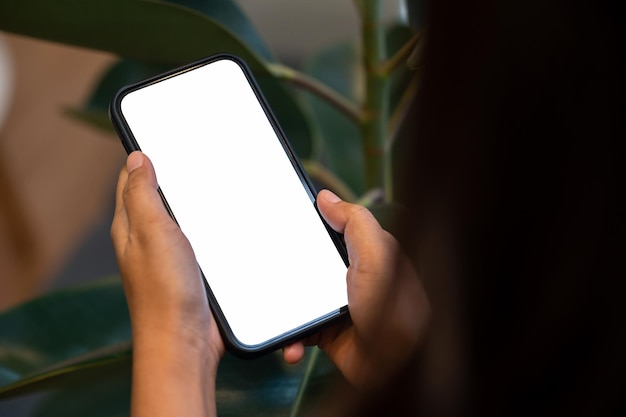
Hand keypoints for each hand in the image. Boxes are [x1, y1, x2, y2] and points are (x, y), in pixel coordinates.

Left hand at [111, 151, 223, 416]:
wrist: (186, 341)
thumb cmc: (165, 293)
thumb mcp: (152, 233)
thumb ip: (143, 195)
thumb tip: (136, 158)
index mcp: (131, 227)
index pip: (132, 181)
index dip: (145, 157)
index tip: (164, 136)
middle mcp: (147, 240)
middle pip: (159, 197)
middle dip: (175, 175)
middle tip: (198, 155)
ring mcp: (171, 256)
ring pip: (184, 217)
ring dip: (197, 201)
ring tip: (217, 180)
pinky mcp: (193, 271)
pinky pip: (201, 239)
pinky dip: (212, 226)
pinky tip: (229, 220)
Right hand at [283, 190, 429, 389]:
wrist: (394, 365)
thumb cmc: (393, 309)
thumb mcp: (377, 254)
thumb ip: (354, 222)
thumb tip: (327, 198)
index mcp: (365, 253)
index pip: (333, 231)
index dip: (310, 226)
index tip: (282, 221)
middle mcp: (351, 278)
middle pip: (310, 263)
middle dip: (288, 268)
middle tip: (269, 268)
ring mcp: (339, 306)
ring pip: (300, 298)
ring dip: (285, 307)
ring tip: (276, 311)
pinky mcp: (329, 332)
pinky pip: (301, 330)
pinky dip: (292, 338)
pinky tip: (292, 343)